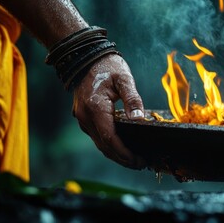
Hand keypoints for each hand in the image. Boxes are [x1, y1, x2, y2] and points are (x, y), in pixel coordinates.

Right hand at [72, 53, 145, 169]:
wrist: (85, 58)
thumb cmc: (107, 66)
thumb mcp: (124, 79)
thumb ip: (133, 99)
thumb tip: (140, 119)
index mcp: (96, 108)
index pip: (110, 138)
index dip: (125, 153)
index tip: (139, 160)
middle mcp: (85, 117)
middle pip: (105, 146)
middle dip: (123, 158)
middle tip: (141, 164)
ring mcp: (82, 119)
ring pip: (100, 144)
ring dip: (116, 155)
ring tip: (135, 161)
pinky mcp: (84, 118)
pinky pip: (98, 137)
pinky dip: (110, 146)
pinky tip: (123, 148)